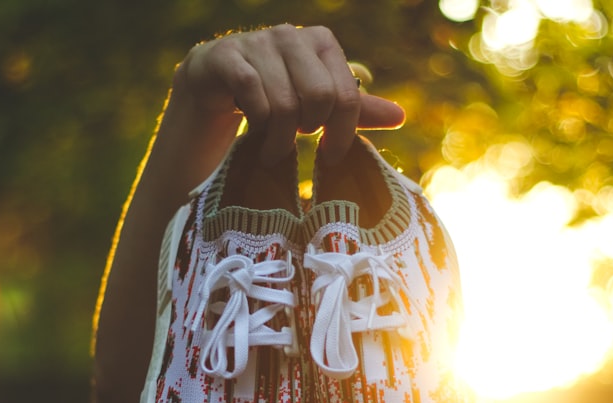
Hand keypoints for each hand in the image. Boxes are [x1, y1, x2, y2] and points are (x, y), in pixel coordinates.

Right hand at [174, 24, 405, 164]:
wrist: (212, 87)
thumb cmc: (271, 96)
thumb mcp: (315, 104)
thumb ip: (353, 110)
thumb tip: (400, 117)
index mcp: (320, 42)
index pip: (346, 96)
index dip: (342, 133)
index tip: (331, 156)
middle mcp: (290, 36)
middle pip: (318, 98)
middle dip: (308, 130)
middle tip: (296, 141)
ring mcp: (256, 43)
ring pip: (283, 104)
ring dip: (278, 139)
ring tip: (272, 149)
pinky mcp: (225, 57)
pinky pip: (252, 95)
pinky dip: (256, 125)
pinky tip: (254, 137)